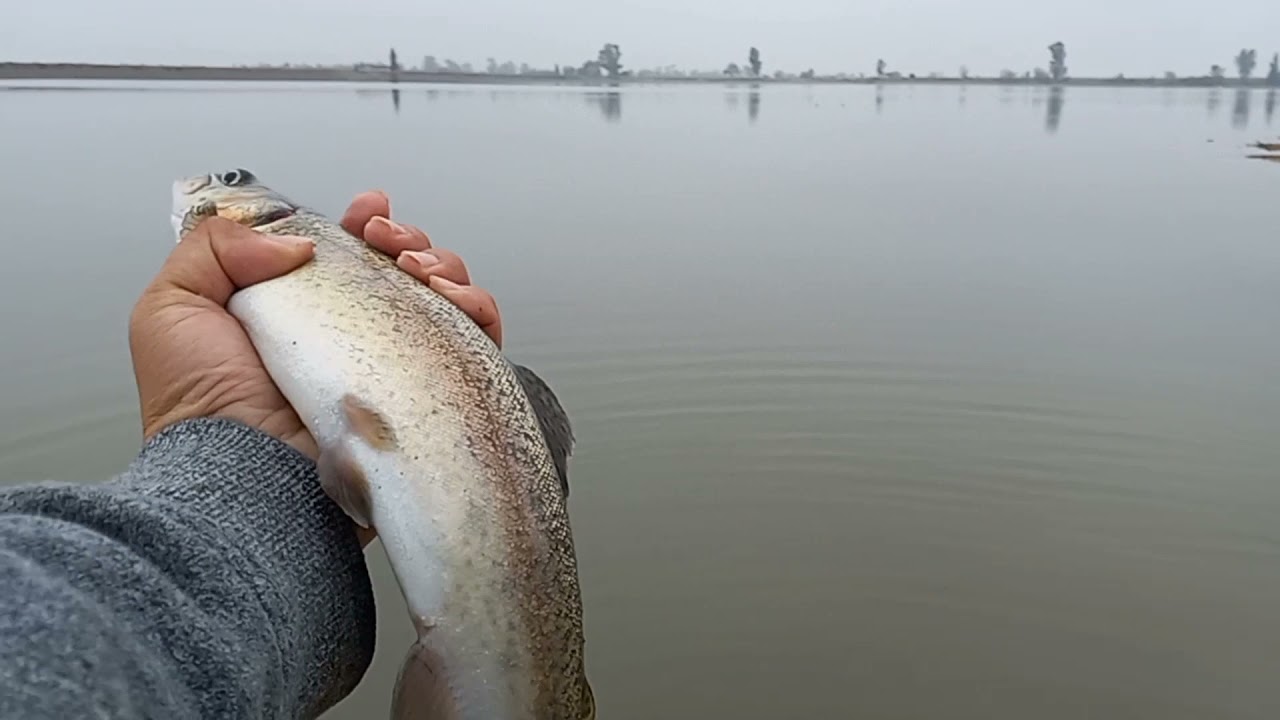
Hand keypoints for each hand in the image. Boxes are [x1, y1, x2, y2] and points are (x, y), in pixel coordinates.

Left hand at [129, 191, 500, 524]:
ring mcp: (395, 373)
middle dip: (410, 241)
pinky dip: (479, 313)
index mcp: (301, 315)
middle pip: (408, 273)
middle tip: (390, 243)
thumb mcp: (173, 305)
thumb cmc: (200, 406)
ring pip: (449, 302)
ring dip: (446, 269)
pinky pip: (477, 352)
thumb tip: (299, 243)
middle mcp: (354, 342)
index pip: (351, 258)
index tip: (370, 212)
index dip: (368, 227)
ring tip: (421, 271)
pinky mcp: (430, 402)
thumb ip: (219, 246)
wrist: (240, 473)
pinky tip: (453, 301)